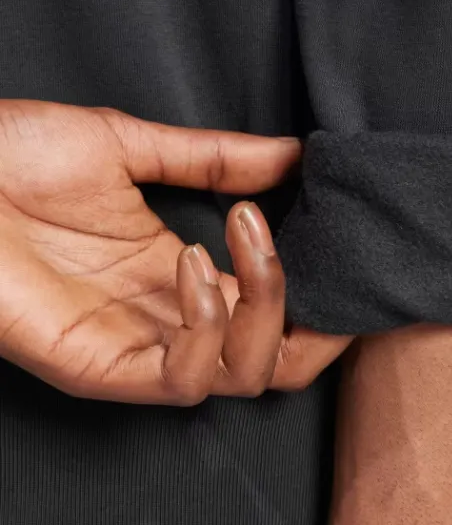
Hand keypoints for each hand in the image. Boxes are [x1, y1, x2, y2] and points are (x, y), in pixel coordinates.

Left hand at [0, 99, 351, 402]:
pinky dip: (208, 321)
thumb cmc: (15, 156)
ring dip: (267, 302)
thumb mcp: (136, 146)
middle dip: (318, 317)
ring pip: (247, 376)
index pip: (283, 314)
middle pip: (281, 363)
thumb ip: (218, 157)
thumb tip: (295, 154)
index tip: (344, 240)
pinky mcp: (101, 368)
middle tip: (323, 255)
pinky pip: (185, 378)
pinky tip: (189, 259)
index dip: (325, 295)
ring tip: (243, 230)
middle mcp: (174, 322)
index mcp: (187, 277)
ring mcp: (140, 351)